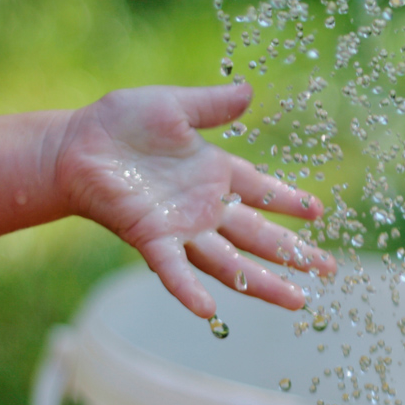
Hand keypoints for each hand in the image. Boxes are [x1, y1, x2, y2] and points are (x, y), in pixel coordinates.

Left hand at [55, 83, 335, 317]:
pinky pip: (173, 269)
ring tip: (297, 302)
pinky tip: (209, 312)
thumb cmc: (121, 124)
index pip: (263, 190)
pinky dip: (189, 289)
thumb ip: (211, 106)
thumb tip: (250, 93)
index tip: (319, 213)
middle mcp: (203, 206)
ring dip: (261, 282)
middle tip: (328, 269)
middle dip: (293, 254)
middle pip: (257, 236)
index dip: (290, 201)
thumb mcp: (174, 107)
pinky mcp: (150, 238)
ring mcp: (180, 227)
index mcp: (214, 173)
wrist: (76, 145)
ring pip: (229, 262)